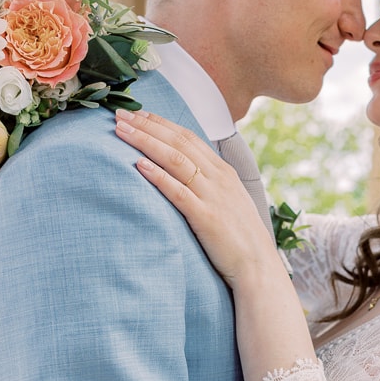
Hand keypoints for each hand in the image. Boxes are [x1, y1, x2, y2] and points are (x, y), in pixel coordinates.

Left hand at [114, 110, 277, 284]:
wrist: (259, 267)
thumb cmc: (241, 240)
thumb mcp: (229, 204)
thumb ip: (210, 187)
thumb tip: (188, 178)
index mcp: (224, 173)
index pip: (189, 137)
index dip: (162, 123)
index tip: (139, 114)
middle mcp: (219, 178)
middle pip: (178, 142)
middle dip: (147, 125)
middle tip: (120, 114)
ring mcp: (213, 196)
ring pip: (175, 159)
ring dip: (145, 142)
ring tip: (121, 131)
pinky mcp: (206, 217)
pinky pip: (178, 191)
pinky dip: (157, 175)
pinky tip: (139, 165)